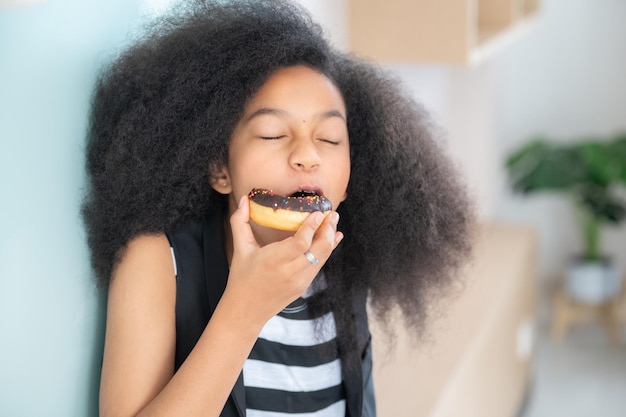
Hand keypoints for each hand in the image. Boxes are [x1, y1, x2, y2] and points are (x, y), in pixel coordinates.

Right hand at [223, 196, 342, 326]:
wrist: (246, 311)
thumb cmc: (241, 278)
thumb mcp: (240, 249)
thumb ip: (240, 222)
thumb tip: (243, 199)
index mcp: (274, 261)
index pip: (301, 242)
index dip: (312, 226)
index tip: (318, 212)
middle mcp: (290, 272)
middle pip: (319, 249)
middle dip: (328, 229)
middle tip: (332, 214)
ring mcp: (300, 281)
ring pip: (323, 257)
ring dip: (330, 238)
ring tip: (333, 222)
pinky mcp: (304, 286)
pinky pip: (319, 265)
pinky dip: (327, 251)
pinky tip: (331, 239)